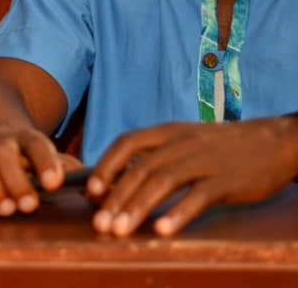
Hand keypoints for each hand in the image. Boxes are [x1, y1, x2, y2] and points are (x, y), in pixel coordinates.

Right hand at [0, 123, 80, 219]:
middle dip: (16, 180)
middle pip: (4, 153)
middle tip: (29, 205)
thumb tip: (93, 186)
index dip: (46, 162)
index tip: (55, 184)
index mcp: (27, 139)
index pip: (37, 144)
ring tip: (5, 210)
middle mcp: (0, 142)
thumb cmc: (29, 159)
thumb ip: (68, 170)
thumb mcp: (51, 158)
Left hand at [87, 118, 297, 236]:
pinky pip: (198, 197)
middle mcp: (181, 143)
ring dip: (138, 207)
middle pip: (140, 168)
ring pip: (164, 182)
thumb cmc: (218, 147)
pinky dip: (179, 213)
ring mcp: (204, 160)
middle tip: (99, 224)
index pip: (127, 142)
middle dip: (116, 197)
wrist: (272, 141)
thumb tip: (115, 183)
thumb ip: (153, 157)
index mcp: (167, 132)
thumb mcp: (183, 142)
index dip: (106, 165)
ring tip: (120, 231)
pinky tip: (163, 231)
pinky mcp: (226, 180)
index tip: (91, 191)